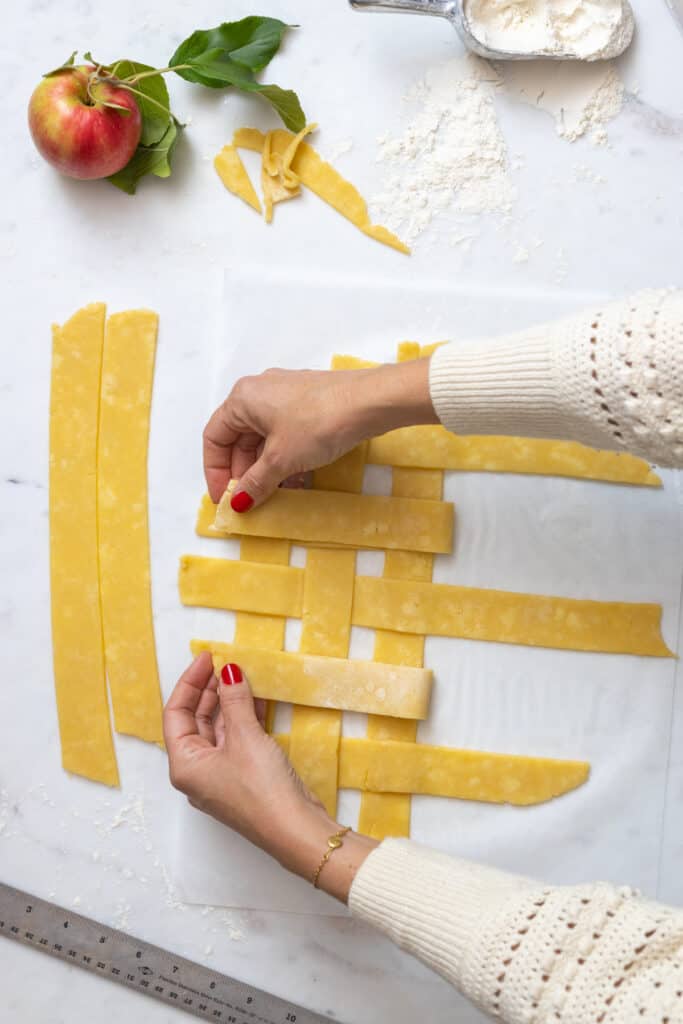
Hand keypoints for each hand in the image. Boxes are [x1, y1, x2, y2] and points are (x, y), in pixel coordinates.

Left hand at [164, 654, 377, 898]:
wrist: (296, 830)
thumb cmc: (262, 789)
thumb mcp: (245, 737)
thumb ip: (235, 700)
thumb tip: (228, 671)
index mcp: (184, 765)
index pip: (176, 713)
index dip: (190, 682)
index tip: (207, 658)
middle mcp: (197, 771)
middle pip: (195, 720)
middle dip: (210, 690)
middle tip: (226, 663)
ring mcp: (221, 776)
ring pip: (218, 730)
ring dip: (228, 702)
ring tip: (241, 675)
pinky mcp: (243, 778)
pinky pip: (236, 740)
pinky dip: (243, 718)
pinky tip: (256, 700)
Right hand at [203, 358, 437, 506]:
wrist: (370, 402)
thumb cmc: (318, 423)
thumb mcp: (280, 459)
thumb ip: (256, 482)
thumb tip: (239, 501)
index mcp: (243, 399)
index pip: (214, 437)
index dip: (215, 471)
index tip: (224, 498)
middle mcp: (261, 392)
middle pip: (239, 438)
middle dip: (243, 472)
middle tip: (249, 500)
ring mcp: (287, 396)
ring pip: (265, 438)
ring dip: (266, 469)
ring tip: (274, 495)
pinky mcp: (310, 403)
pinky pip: (286, 434)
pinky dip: (285, 458)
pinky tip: (296, 481)